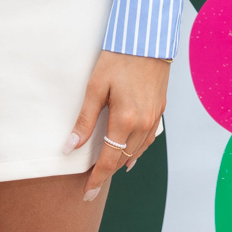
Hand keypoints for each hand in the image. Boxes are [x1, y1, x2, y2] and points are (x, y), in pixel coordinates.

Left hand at [66, 49, 169, 201]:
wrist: (148, 39)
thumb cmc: (118, 58)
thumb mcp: (95, 87)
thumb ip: (84, 120)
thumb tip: (70, 146)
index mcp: (126, 120)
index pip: (110, 160)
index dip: (97, 178)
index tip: (87, 192)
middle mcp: (144, 124)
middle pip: (123, 159)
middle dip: (107, 173)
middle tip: (91, 184)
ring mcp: (154, 118)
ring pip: (137, 152)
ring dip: (121, 162)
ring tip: (106, 170)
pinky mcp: (160, 110)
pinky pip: (148, 140)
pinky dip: (137, 150)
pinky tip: (129, 153)